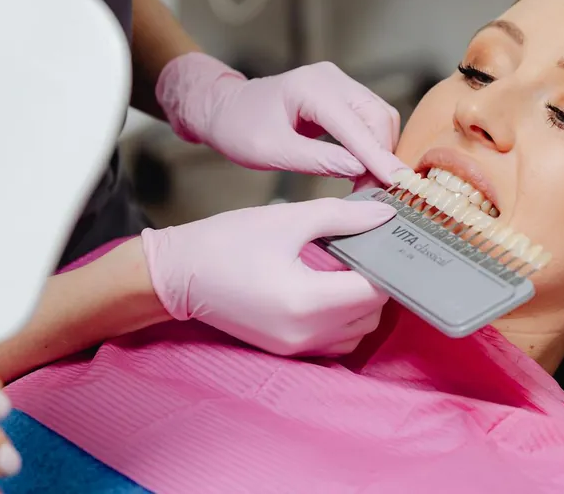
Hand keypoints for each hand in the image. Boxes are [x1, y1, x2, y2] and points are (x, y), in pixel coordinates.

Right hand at [142, 198, 395, 355]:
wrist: (177, 275)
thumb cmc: (225, 243)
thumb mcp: (287, 220)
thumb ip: (342, 217)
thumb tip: (384, 213)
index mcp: (308, 302)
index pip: (376, 291)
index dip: (387, 264)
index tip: (383, 239)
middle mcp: (306, 334)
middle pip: (372, 314)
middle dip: (375, 281)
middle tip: (362, 247)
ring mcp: (296, 348)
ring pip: (357, 331)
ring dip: (360, 303)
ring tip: (342, 268)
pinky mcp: (287, 350)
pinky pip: (334, 340)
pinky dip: (341, 317)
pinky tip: (325, 286)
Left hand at [156, 53, 408, 182]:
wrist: (224, 110)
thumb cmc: (239, 128)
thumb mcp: (272, 151)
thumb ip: (316, 160)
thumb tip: (357, 170)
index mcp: (311, 87)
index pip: (356, 126)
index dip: (378, 157)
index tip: (397, 184)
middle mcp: (331, 78)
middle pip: (378, 117)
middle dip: (382, 156)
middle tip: (373, 193)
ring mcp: (338, 83)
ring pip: (379, 117)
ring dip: (379, 151)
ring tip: (367, 185)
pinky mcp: (341, 95)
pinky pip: (369, 119)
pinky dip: (372, 145)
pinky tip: (363, 170)